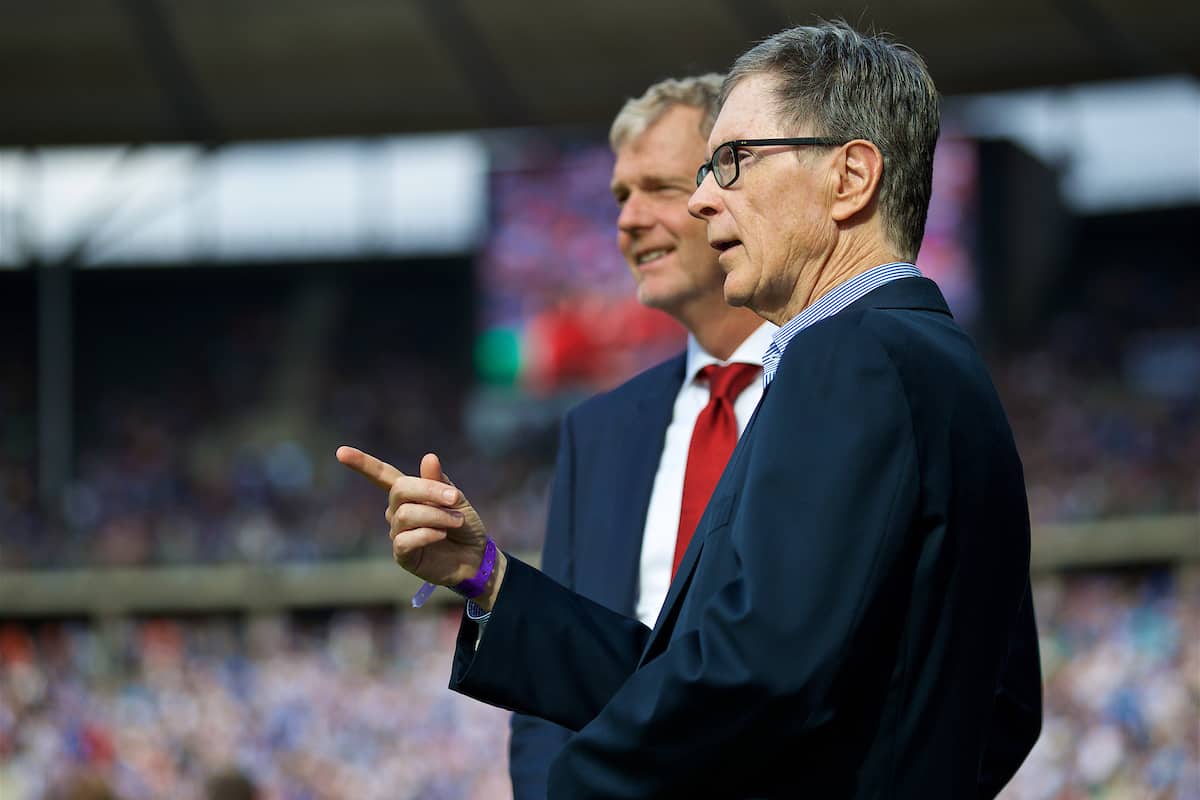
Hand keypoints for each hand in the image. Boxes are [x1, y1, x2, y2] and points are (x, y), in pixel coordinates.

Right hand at [335, 447, 494, 591]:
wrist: (476, 557)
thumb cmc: (464, 526)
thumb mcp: (456, 499)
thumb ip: (439, 482)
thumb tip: (429, 457)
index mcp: (409, 494)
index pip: (382, 475)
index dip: (363, 463)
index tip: (341, 452)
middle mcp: (397, 511)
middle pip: (399, 490)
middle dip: (429, 490)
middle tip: (455, 498)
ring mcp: (397, 533)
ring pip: (406, 514)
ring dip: (436, 515)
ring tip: (456, 521)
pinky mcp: (402, 554)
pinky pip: (405, 539)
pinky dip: (428, 534)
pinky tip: (442, 535)